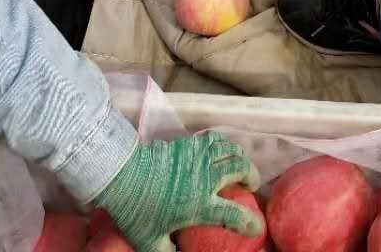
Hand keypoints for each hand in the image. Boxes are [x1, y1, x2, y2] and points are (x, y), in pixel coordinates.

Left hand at [94, 132, 261, 251]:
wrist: (123, 176)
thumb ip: (167, 251)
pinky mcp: (190, 144)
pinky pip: (215, 139)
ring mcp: (200, 157)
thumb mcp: (151, 242)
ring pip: (232, 150)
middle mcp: (207, 178)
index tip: (257, 227)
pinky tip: (221, 149)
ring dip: (240, 158)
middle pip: (241, 169)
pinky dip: (224, 143)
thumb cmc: (137, 211)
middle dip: (251, 177)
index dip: (250, 223)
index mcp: (201, 205)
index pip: (235, 215)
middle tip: (249, 184)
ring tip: (238, 165)